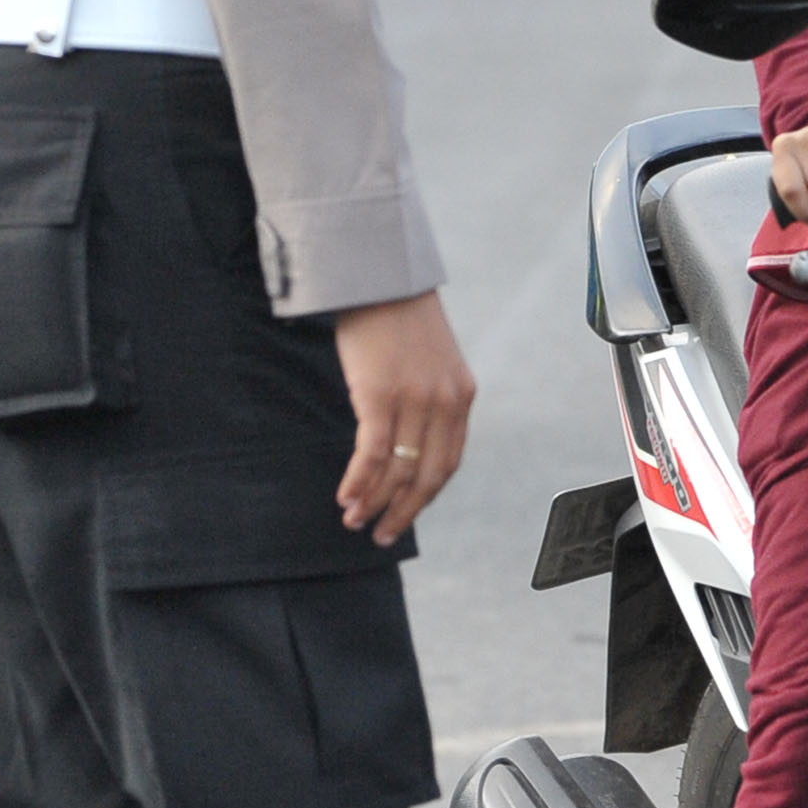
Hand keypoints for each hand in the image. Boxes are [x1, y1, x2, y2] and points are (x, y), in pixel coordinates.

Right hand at [332, 290, 476, 543]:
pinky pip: (372, 453)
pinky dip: (359, 481)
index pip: (448, 462)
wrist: (378, 272)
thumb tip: (404, 441)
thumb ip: (427, 398)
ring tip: (354, 520)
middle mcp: (444, 401)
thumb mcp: (428, 359)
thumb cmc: (396, 316)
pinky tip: (346, 496)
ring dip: (375, 502)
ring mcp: (414, 399)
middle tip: (380, 534)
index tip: (404, 514)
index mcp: (461, 395)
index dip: (425, 496)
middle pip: (427, 476)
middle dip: (403, 511)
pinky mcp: (380, 394)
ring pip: (397, 470)